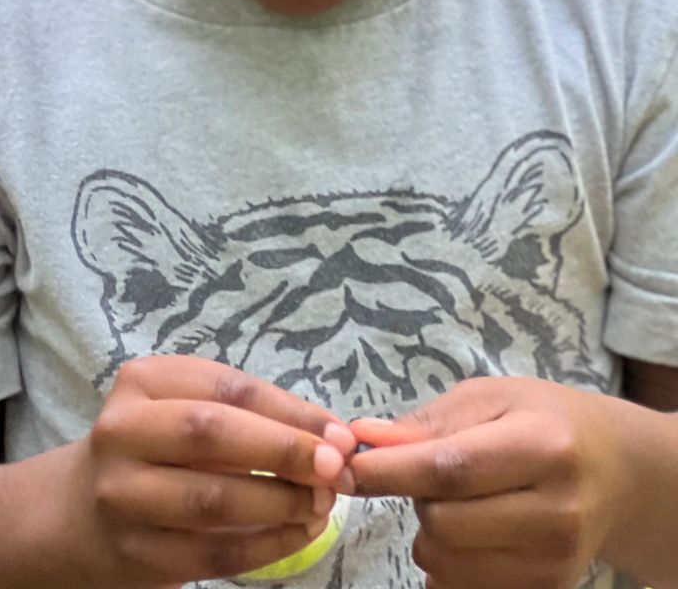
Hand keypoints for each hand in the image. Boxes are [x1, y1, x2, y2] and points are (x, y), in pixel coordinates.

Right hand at [65, 355, 355, 588]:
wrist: (82, 512)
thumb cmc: (156, 449)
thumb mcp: (187, 410)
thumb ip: (253, 417)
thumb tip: (335, 439)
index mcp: (141, 382)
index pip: (225, 388)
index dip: (289, 411)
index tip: (340, 434)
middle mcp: (123, 431)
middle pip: (210, 433)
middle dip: (284, 450)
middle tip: (336, 469)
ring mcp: (123, 494)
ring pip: (212, 500)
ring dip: (281, 504)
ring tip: (322, 505)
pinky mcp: (135, 552)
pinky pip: (213, 554)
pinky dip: (267, 546)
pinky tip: (299, 534)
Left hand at [349, 376, 629, 588]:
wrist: (618, 473)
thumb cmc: (544, 421)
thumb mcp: (490, 398)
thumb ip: (426, 423)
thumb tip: (362, 439)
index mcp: (542, 447)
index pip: (450, 469)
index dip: (389, 471)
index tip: (344, 466)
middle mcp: (555, 512)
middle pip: (443, 522)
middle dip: (415, 497)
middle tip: (431, 473)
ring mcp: (554, 563)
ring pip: (446, 562)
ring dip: (430, 532)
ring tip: (458, 501)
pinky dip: (447, 564)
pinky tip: (469, 533)